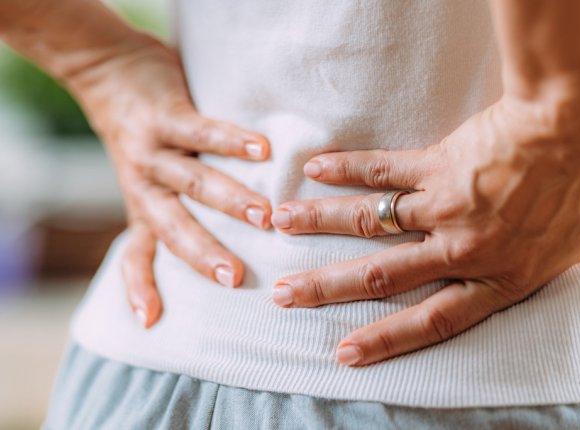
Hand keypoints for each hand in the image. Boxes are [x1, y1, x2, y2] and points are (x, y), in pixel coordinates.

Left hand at [71, 36, 272, 327]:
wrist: (107, 71)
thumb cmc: (144, 132)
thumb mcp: (147, 176)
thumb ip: (179, 204)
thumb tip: (233, 236)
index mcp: (143, 205)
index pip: (135, 254)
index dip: (140, 287)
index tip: (152, 321)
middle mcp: (145, 185)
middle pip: (173, 227)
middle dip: (205, 255)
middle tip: (238, 279)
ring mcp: (153, 151)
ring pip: (193, 181)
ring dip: (230, 201)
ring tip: (266, 216)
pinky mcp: (165, 116)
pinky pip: (201, 130)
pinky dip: (232, 141)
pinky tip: (262, 148)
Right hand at [270, 95, 579, 366]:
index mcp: (502, 275)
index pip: (434, 318)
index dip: (388, 339)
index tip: (346, 352)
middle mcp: (463, 248)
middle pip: (384, 276)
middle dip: (329, 290)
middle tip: (285, 296)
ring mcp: (445, 206)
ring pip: (371, 223)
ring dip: (320, 226)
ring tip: (277, 226)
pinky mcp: (439, 164)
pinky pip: (384, 169)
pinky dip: (348, 170)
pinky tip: (314, 168)